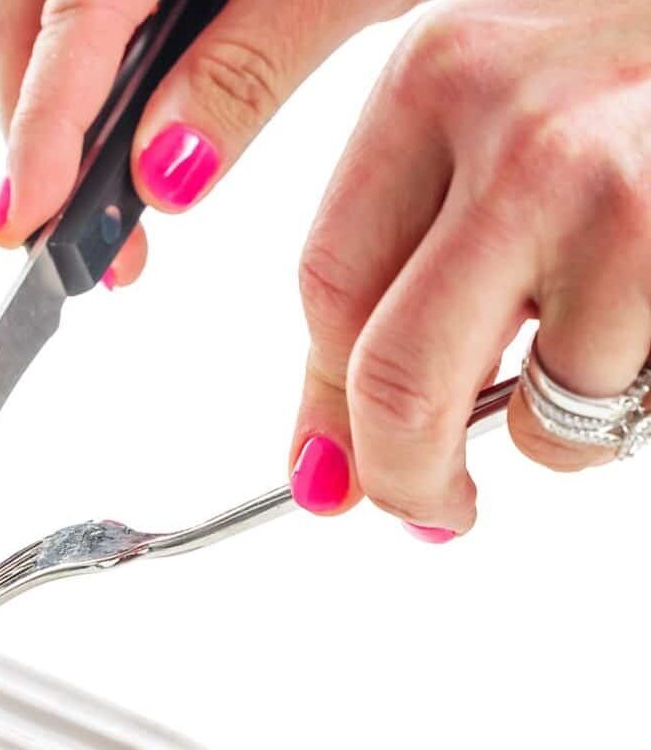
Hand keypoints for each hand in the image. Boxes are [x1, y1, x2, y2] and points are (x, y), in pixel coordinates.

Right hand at [0, 0, 409, 286]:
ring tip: (107, 216)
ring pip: (36, 25)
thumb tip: (164, 174)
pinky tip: (121, 141)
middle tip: (83, 248)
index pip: (70, 21)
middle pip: (21, 27)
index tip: (26, 219)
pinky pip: (75, 16)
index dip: (40, 130)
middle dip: (39, 145)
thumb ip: (245, 70)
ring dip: (55, 126)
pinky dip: (85, 86)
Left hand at [289, 0, 650, 539]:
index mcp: (436, 77)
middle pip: (399, 379)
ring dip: (557, 425)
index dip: (326, 408)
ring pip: (544, 412)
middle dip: (404, 478)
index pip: (327, 293)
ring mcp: (626, 193)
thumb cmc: (633, 41)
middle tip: (426, 507)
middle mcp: (524, 130)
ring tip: (601, 346)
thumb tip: (327, 446)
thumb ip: (398, 242)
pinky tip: (646, 310)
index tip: (331, 467)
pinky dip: (633, 390)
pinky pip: (631, 398)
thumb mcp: (490, 94)